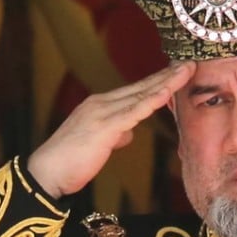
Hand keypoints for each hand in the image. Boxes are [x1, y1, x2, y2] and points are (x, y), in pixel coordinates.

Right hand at [27, 61, 194, 198]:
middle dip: (167, 75)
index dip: (158, 81)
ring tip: (186, 71)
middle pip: (141, 87)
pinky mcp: (104, 127)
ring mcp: (103, 113)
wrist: (46, 173)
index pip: (135, 90)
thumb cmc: (70, 161)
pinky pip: (133, 112)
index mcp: (100, 106)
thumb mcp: (98, 143)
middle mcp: (101, 103)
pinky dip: (151, 100)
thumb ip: (115, 134)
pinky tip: (166, 92)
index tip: (177, 72)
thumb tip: (128, 133)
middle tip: (190, 63)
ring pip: (141, 95)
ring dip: (166, 82)